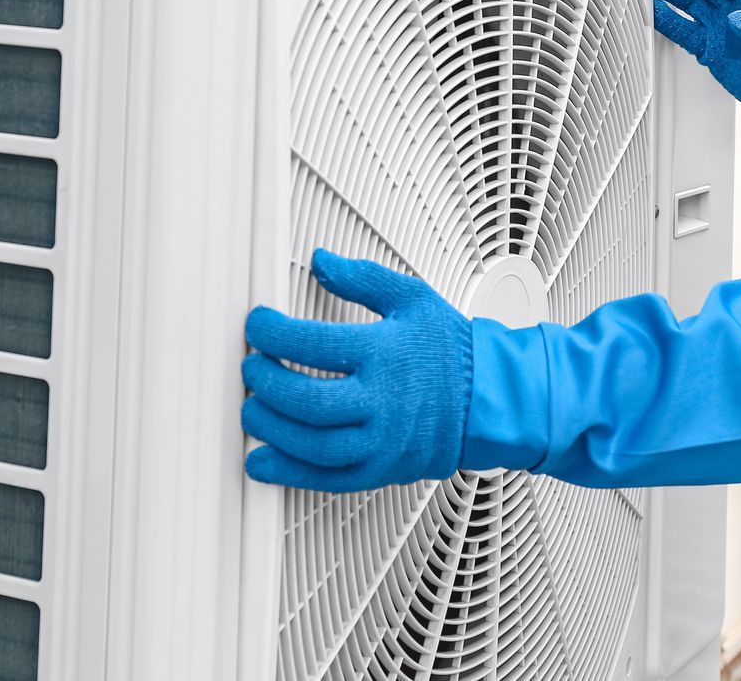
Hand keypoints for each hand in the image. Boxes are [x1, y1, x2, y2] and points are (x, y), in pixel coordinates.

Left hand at [240, 249, 473, 491]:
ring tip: (252, 411)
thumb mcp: (412, 298)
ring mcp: (382, 441)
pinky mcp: (381, 471)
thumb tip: (322, 262)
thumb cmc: (452, 352)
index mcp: (387, 353)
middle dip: (266, 384)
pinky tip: (263, 461)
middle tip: (252, 368)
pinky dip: (288, 473)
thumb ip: (362, 278)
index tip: (258, 326)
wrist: (488, 400)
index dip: (272, 333)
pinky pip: (327, 479)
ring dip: (271, 429)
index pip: (313, 343)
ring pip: (312, 445)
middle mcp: (384, 401)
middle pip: (307, 400)